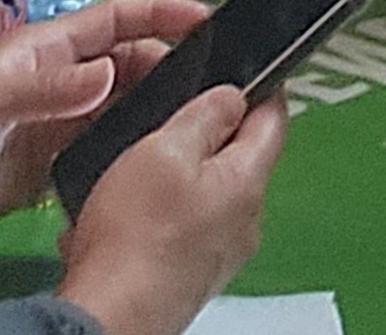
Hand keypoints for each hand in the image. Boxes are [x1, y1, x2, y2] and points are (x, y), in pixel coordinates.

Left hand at [0, 0, 206, 238]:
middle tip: (221, 90)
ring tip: (207, 125)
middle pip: (133, 60)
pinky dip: (139, 143)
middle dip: (176, 65)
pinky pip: (111, 141)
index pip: (117, 20)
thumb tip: (109, 73)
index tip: (210, 21)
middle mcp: (63, 77)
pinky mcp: (60, 156)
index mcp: (48, 49)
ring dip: (162, 106)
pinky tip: (163, 160)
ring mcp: (63, 118)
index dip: (163, 15)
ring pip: (128, 101)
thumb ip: (46, 88)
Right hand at [55, 85, 284, 334]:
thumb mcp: (164, 150)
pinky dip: (156, 214)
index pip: (274, 120)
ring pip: (205, 193)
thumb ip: (204, 116)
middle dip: (204, 136)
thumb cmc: (135, 240)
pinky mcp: (190, 272)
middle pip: (237, 157)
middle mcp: (243, 221)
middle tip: (166, 124)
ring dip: (174, 177)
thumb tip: (233, 95)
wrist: (111, 312)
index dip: (258, 88)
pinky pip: (182, 226)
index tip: (242, 74)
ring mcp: (219, 252)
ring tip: (133, 174)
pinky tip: (123, 216)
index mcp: (246, 182)